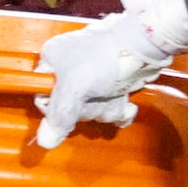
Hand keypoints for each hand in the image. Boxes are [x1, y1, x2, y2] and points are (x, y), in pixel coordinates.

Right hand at [34, 0, 187, 147]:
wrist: (144, 46)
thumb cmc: (106, 57)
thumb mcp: (74, 86)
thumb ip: (59, 115)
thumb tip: (46, 141)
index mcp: (53, 61)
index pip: (42, 96)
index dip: (56, 108)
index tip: (70, 107)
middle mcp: (70, 70)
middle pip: (69, 108)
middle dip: (89, 108)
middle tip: (96, 95)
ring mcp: (92, 78)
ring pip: (92, 110)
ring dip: (106, 108)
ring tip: (114, 94)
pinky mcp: (112, 84)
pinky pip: (109, 108)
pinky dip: (119, 110)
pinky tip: (126, 105)